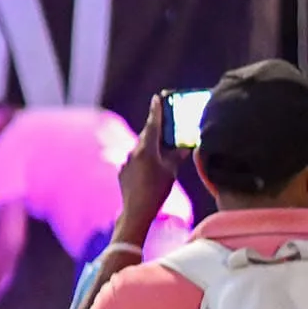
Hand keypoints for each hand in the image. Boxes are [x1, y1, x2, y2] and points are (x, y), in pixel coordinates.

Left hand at [113, 95, 184, 243]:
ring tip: (165, 147)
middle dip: (157, 129)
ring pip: (141, 147)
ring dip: (152, 145)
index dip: (156, 110)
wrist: (136, 210)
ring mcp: (126, 161)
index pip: (153, 124)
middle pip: (147, 135)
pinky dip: (146, 157)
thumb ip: (177, 156)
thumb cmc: (157, 190)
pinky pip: (136, 158)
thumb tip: (185, 147)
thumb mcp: (171, 171)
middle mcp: (133, 151)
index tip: (157, 97)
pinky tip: (154, 164)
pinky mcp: (123, 170)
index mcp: (146, 148)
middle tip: (167, 121)